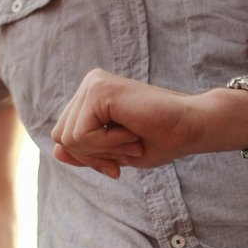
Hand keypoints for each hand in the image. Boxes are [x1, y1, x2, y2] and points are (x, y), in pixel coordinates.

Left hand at [51, 69, 199, 177]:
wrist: (191, 127)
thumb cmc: (162, 139)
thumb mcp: (115, 153)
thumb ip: (85, 151)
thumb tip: (56, 150)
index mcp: (92, 96)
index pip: (65, 137)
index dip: (89, 158)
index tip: (118, 163)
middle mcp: (90, 84)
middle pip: (61, 137)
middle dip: (94, 156)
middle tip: (130, 150)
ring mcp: (93, 83)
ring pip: (68, 138)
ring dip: (103, 150)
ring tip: (132, 140)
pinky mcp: (98, 88)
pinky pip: (80, 134)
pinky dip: (107, 144)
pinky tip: (132, 132)